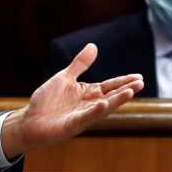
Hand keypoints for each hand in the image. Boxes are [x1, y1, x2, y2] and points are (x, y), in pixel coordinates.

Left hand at [0, 44, 142, 158]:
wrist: (30, 121)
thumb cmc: (47, 101)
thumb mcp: (65, 77)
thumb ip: (80, 64)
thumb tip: (94, 45)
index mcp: (88, 93)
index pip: (110, 86)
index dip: (123, 81)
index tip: (139, 77)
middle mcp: (89, 105)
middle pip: (111, 96)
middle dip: (126, 90)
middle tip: (141, 83)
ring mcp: (82, 116)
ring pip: (103, 108)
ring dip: (117, 101)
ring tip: (130, 92)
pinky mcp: (72, 125)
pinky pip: (85, 117)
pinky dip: (94, 111)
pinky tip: (103, 103)